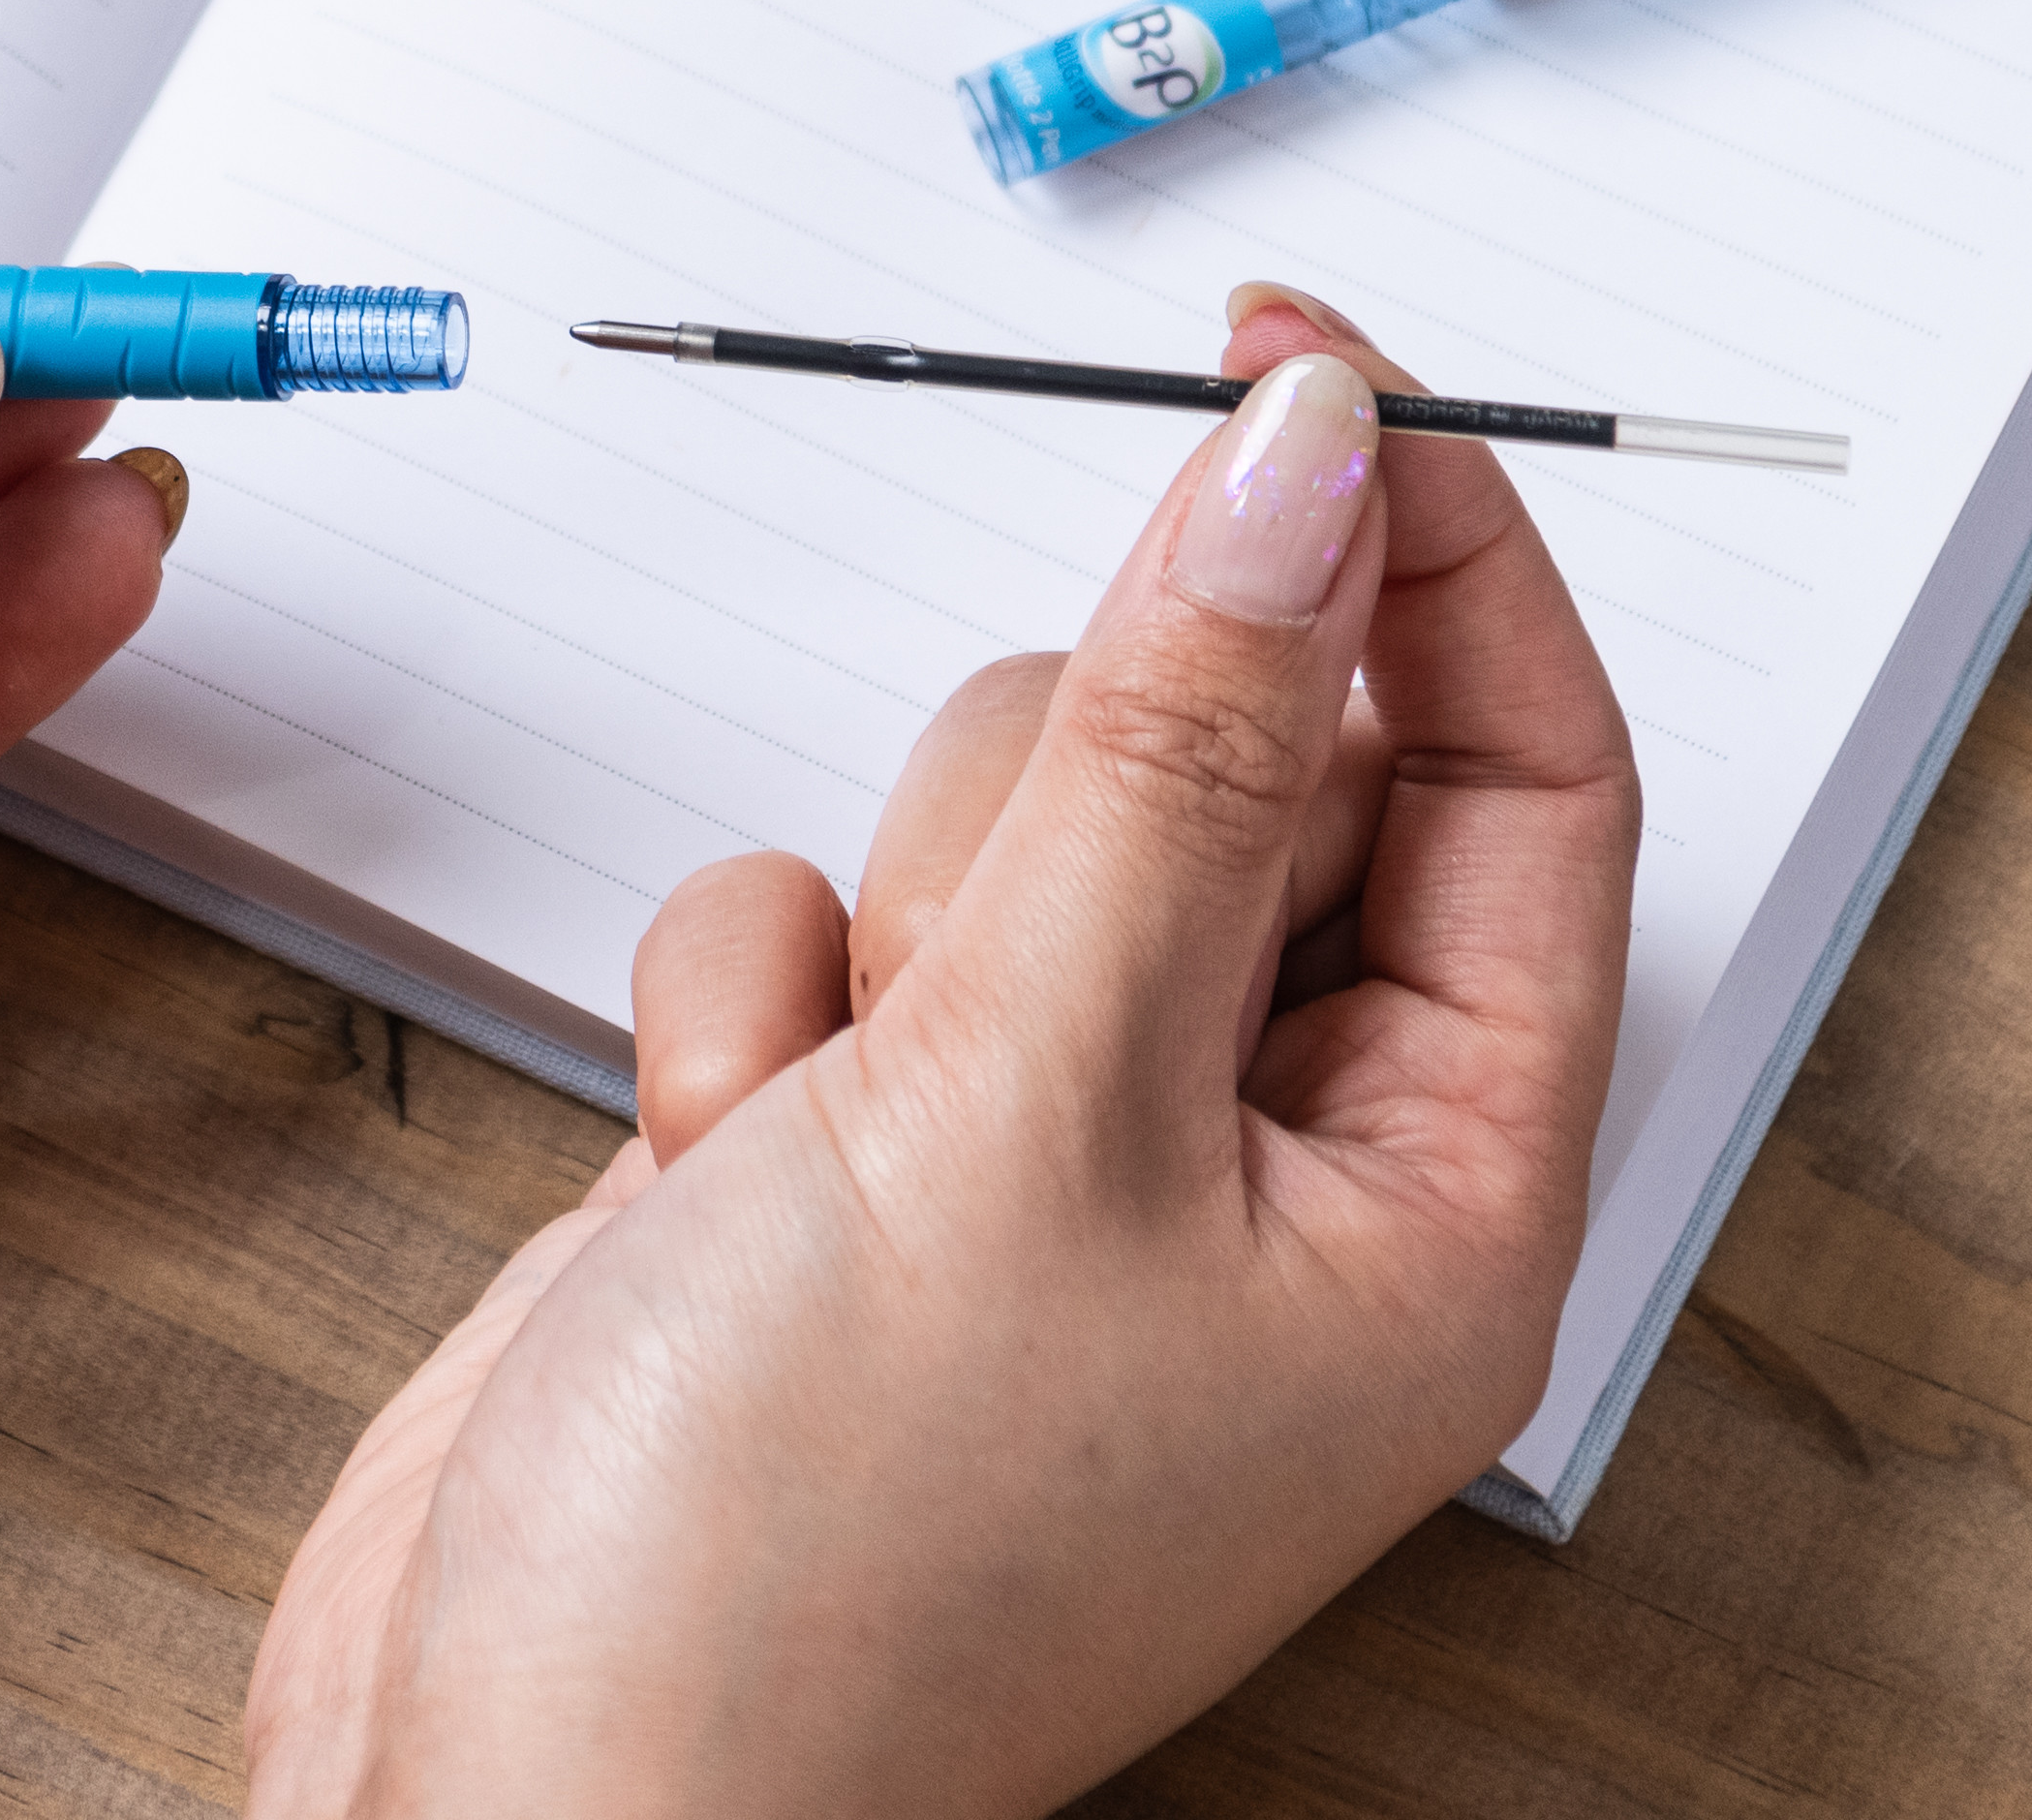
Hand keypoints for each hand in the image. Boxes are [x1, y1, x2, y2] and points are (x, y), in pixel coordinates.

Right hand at [247, 281, 1638, 1817]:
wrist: (508, 1805)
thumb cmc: (814, 1574)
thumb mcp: (1039, 1092)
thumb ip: (1181, 740)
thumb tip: (1324, 462)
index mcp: (1430, 1187)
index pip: (1524, 765)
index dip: (1433, 541)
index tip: (1297, 356)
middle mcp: (1264, 1155)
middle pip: (1247, 752)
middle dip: (1083, 792)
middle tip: (993, 945)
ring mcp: (1052, 1137)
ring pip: (1022, 798)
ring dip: (898, 906)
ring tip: (834, 1111)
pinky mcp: (862, 1126)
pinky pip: (835, 897)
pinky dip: (755, 993)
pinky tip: (717, 1172)